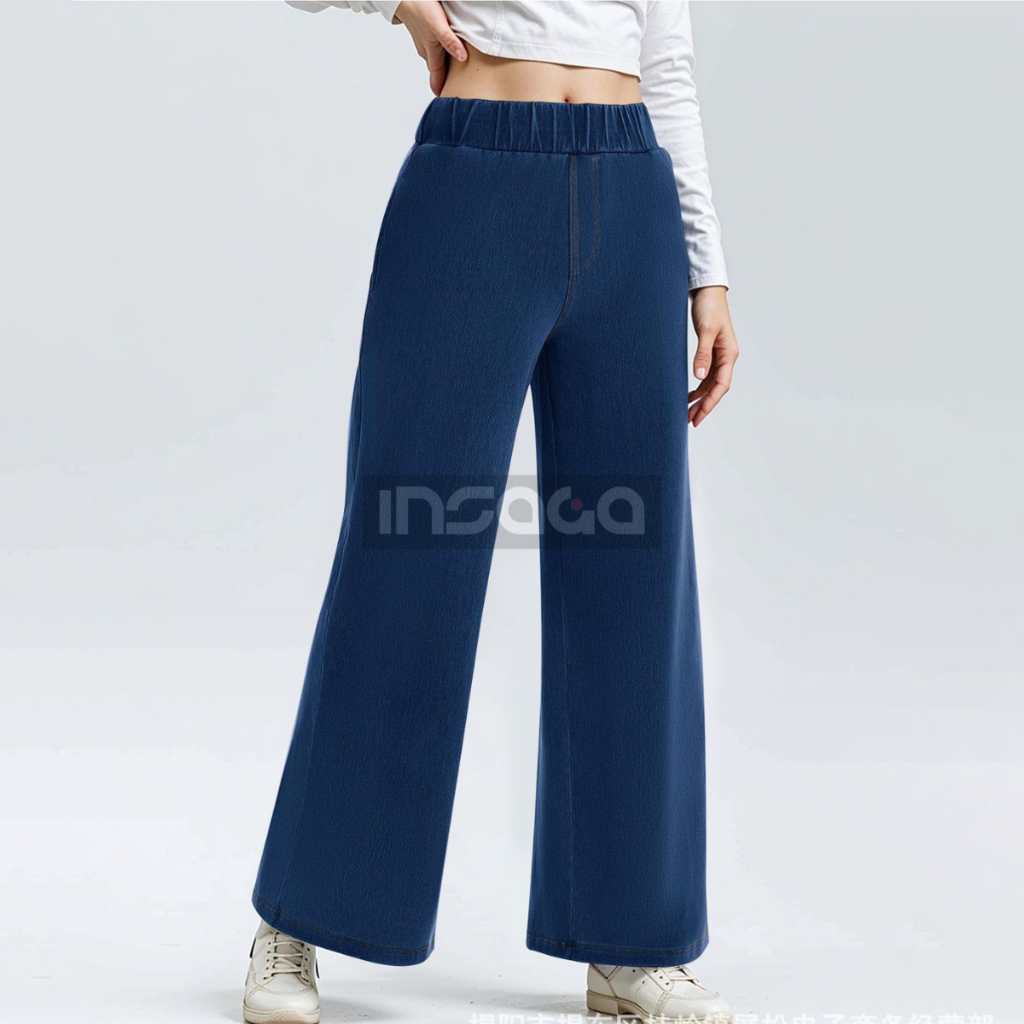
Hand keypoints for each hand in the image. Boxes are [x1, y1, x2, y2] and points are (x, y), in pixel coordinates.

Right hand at [395, 1, 467, 96]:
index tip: (445, 102)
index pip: (438, 77)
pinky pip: (432, 47)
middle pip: (437, 69)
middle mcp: (426, 49)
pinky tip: (441, 50)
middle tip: (450, 91)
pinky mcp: (423, 30)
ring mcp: (423, 39)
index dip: (442, 89)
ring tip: (447, 75)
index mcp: (431, 51)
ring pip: (434, 58)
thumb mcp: (438, 25)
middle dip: (442, 80)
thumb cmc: (420, 6)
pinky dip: (438, 53)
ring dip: (440, 67)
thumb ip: (450, 42)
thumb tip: (462, 58)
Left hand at [688, 286, 738, 426]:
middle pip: (716, 389)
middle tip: (691, 421)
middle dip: (704, 406)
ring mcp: (719, 355)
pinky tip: (688, 395)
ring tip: (687, 412)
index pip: (721, 386)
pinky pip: (706, 375)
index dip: (710, 403)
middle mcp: (726, 357)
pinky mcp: (710, 351)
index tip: (698, 417)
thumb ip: (702, 354)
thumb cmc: (709, 307)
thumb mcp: (705, 331)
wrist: (707, 291)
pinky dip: (698, 387)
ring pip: (710, 384)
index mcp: (729, 354)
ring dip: (700, 399)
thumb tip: (699, 377)